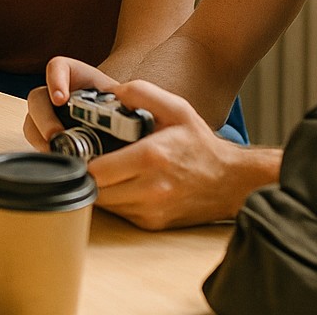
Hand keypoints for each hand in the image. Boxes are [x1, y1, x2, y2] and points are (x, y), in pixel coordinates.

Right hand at [22, 56, 120, 150]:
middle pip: (38, 97)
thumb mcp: (120, 98)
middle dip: (45, 117)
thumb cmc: (118, 105)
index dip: (55, 81)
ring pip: (31, 119)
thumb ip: (120, 100)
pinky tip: (55, 155)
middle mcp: (56, 91)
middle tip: (55, 133)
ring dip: (40, 134)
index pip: (57, 67)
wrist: (117, 121)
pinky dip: (41, 146)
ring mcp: (47, 112)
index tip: (61, 100)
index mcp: (74, 75)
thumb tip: (124, 113)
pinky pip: (33, 136)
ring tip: (55, 149)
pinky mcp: (44, 131)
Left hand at [72, 79, 261, 229]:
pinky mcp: (153, 224)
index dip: (85, 159)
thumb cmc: (201, 144)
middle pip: (96, 188)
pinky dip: (117, 200)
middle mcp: (150, 188)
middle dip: (89, 173)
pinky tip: (125, 183)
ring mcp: (152, 210)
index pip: (97, 169)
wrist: (232, 182)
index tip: (84, 148)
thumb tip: (109, 92)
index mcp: (152, 156)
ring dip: (101, 188)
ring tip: (108, 169)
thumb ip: (141, 93)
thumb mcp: (176, 108)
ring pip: (105, 204)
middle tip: (92, 158)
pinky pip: (120, 213)